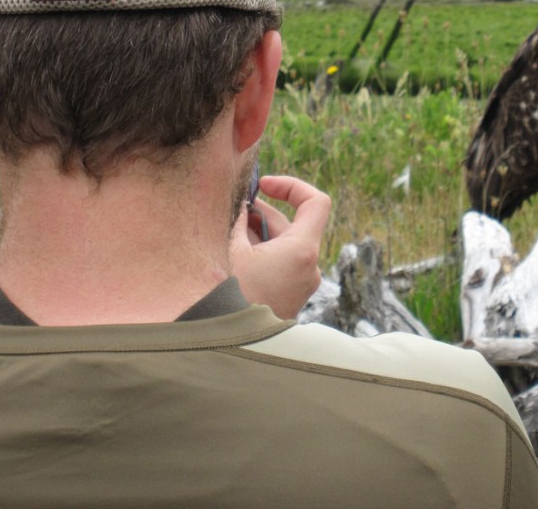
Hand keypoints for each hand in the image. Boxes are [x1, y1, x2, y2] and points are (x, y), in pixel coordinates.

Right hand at [230, 175, 329, 318]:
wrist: (226, 351)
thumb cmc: (227, 298)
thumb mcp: (227, 249)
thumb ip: (235, 217)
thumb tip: (237, 199)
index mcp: (302, 251)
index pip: (316, 202)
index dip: (291, 185)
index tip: (262, 185)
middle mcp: (308, 268)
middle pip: (291, 224)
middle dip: (258, 213)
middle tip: (227, 211)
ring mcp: (300, 286)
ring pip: (281, 245)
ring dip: (254, 234)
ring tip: (221, 234)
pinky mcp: (288, 299)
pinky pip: (277, 265)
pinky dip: (257, 253)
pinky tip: (228, 257)